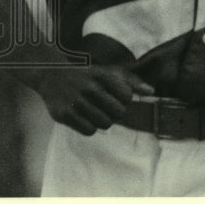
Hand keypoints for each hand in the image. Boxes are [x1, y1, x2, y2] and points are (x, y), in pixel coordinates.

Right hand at [33, 64, 154, 135]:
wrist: (53, 76)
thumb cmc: (88, 77)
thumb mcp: (109, 73)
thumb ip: (132, 81)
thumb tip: (151, 92)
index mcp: (103, 76)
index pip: (127, 97)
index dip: (124, 100)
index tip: (115, 96)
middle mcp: (90, 88)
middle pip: (118, 113)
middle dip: (115, 112)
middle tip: (104, 106)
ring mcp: (76, 101)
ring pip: (105, 123)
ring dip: (103, 121)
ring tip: (95, 112)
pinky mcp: (64, 114)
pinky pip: (89, 131)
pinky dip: (90, 127)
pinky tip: (85, 118)